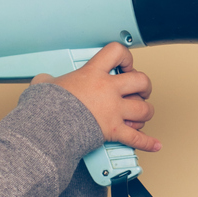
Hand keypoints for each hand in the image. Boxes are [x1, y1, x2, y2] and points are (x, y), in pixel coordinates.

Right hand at [37, 42, 158, 152]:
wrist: (48, 128)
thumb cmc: (46, 107)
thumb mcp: (44, 85)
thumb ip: (48, 80)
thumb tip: (43, 80)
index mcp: (93, 74)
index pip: (116, 52)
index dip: (125, 56)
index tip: (124, 63)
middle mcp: (108, 90)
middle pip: (141, 81)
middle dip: (144, 86)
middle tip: (140, 89)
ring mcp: (114, 111)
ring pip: (144, 109)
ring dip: (146, 112)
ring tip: (142, 114)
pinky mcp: (114, 131)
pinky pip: (136, 138)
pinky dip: (147, 142)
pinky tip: (154, 144)